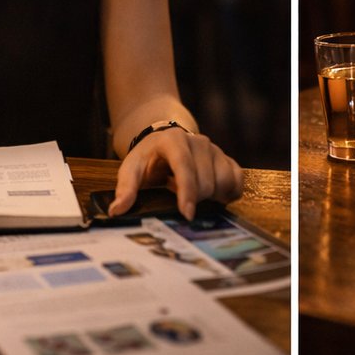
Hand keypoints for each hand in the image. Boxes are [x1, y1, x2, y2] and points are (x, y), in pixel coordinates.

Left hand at [109, 127, 243, 219]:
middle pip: (205, 181)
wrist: (165, 140)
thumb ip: (125, 189)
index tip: (187, 214)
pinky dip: (229, 192)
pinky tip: (214, 196)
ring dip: (212, 197)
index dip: (187, 192)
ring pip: (224, 182)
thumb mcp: (131, 169)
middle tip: (180, 200)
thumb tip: (117, 210)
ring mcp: (215, 149)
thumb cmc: (148, 158)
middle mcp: (198, 141)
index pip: (184, 167)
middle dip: (195, 199)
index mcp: (173, 141)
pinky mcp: (226, 158)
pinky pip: (237, 180)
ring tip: (194, 196)